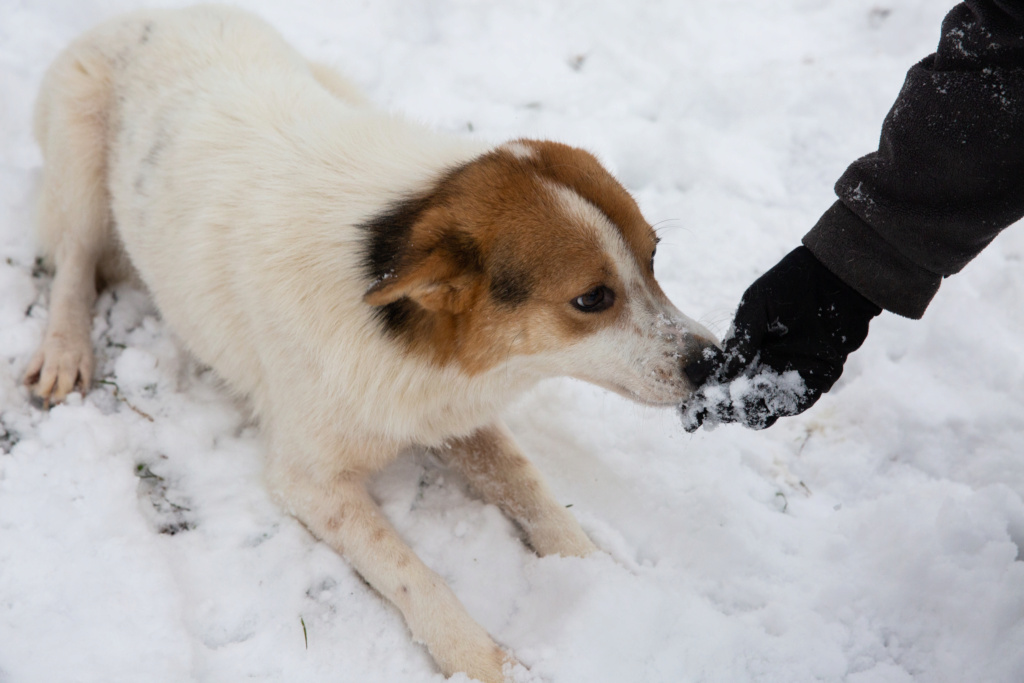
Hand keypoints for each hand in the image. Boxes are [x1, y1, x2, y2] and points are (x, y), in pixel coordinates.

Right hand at [681, 247, 880, 430]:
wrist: (835, 278)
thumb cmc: (791, 284)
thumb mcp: (756, 306)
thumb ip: (740, 338)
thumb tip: (721, 374)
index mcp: (744, 353)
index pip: (718, 383)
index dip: (704, 402)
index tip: (691, 414)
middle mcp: (763, 369)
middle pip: (738, 405)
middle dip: (725, 410)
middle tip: (718, 403)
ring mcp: (788, 377)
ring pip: (764, 411)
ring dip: (750, 410)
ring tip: (743, 397)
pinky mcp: (815, 381)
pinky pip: (795, 403)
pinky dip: (781, 404)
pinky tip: (770, 394)